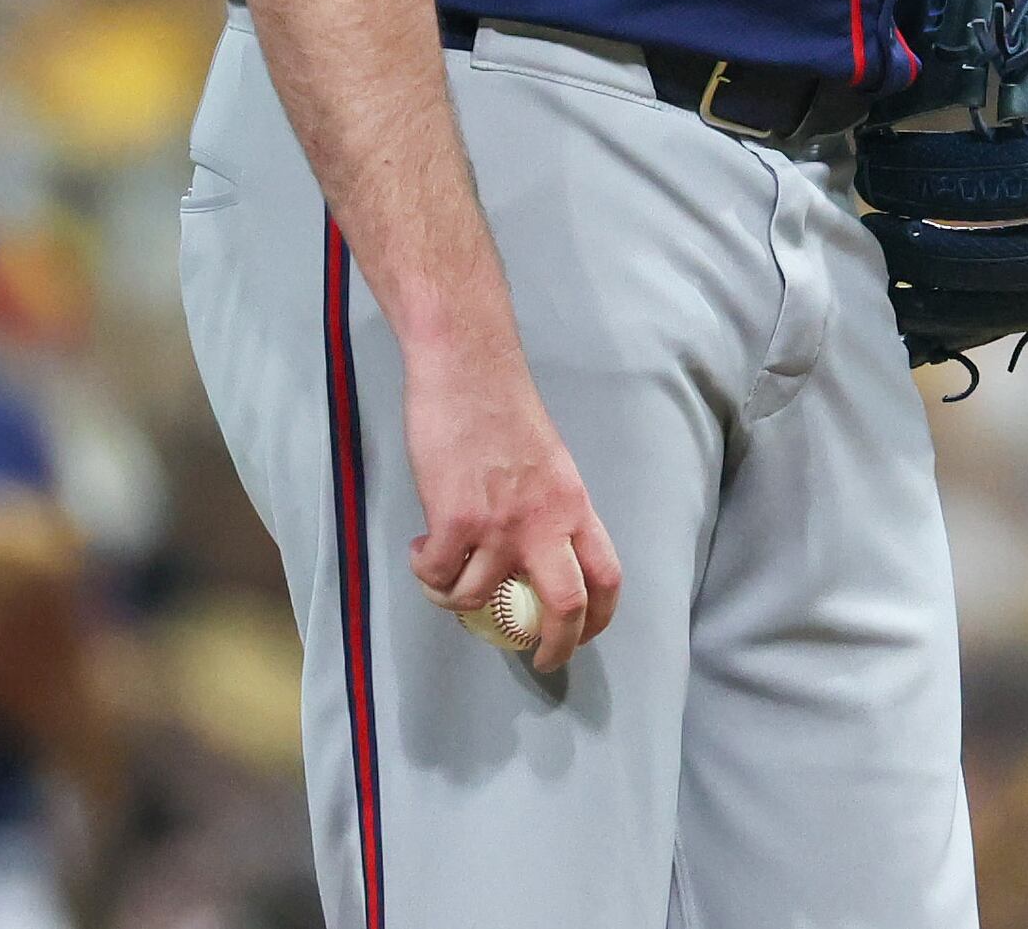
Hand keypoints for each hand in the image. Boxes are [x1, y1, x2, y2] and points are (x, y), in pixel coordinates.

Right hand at [401, 342, 621, 672]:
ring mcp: (500, 523)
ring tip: (442, 577)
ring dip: (456, 600)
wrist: (468, 369)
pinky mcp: (455, 519)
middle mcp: (546, 520)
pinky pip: (439, 575)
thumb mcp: (547, 463)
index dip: (599, 618)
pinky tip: (421, 551)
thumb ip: (548, 510)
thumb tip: (535, 558)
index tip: (582, 638)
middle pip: (565, 606)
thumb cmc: (502, 409)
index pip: (606, 575)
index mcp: (574, 504)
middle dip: (556, 646)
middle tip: (538, 659)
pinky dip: (426, 574)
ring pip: (480, 598)